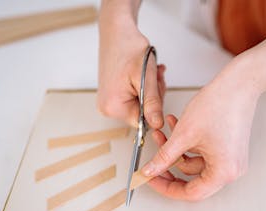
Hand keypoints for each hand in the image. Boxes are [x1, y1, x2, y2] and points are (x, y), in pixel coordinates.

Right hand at [97, 6, 165, 127]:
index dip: (155, 107)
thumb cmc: (128, 48)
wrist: (117, 30)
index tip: (156, 88)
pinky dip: (145, 86)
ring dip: (152, 88)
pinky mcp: (113, 94)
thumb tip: (157, 124)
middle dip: (154, 95)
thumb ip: (152, 103)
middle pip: (143, 113)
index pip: (143, 122)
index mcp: (113, 107)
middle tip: (155, 76)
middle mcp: (107, 108)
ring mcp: (109, 101)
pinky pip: (135, 97)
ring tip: (151, 71)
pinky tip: (146, 73)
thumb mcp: (145, 78)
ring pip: (142, 104)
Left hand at [142, 62, 259, 200]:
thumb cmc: (220, 105)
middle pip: (193, 181)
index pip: (191, 193)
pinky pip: (203, 154)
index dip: (167, 188)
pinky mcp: (228, 149)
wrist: (238, 83)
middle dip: (170, 168)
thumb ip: (164, 157)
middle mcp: (231, 170)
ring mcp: (231, 159)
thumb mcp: (184, 135)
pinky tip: (175, 127)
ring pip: (195, 164)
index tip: (151, 180)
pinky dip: (187, 144)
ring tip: (161, 133)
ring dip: (176, 151)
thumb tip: (150, 171)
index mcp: (224, 172)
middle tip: (152, 163)